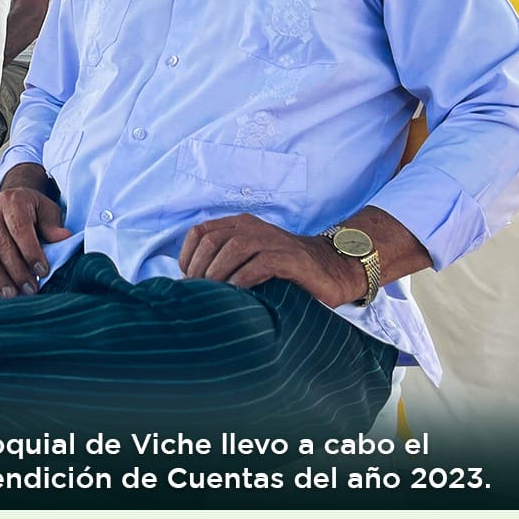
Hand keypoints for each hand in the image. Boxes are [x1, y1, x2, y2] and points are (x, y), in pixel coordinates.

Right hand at [0, 187, 71, 297]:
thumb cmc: (32, 209)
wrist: (12, 201)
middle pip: (1, 245)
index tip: (42, 271)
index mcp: (12, 202)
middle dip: (16, 271)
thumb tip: (63, 237)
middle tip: (30, 289)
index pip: (20, 229)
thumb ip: (52, 225)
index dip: (31, 252)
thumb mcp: (47, 210)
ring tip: (11, 294)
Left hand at [178, 213, 361, 308]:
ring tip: (213, 293)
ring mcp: (273, 241)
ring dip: (218, 272)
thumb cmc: (283, 270)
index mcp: (239, 225)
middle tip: (198, 292)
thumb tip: (190, 282)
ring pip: (234, 248)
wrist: (332, 269)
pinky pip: (260, 263)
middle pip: (213, 241)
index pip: (200, 232)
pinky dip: (243, 278)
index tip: (187, 279)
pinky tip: (237, 293)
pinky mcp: (290, 258)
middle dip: (200, 268)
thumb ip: (224, 261)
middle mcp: (253, 228)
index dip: (188, 255)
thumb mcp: (249, 259)